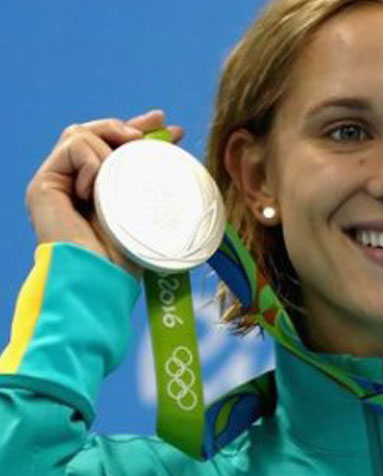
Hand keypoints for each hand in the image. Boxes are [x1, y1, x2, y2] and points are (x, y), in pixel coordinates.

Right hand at [24, 109, 185, 276]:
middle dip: (127, 125)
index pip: (111, 149)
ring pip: (82, 135)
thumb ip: (148, 183)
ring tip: (122, 176)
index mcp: (96, 191)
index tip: (170, 127)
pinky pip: (72, 148)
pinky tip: (98, 189)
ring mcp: (56, 183)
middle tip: (158, 125)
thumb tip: (174, 153)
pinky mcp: (43, 185)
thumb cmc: (129, 256)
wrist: (102, 278)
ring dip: (110, 147)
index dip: (137, 132)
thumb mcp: (145, 209)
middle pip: (93, 134)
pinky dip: (92, 160)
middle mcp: (72, 183)